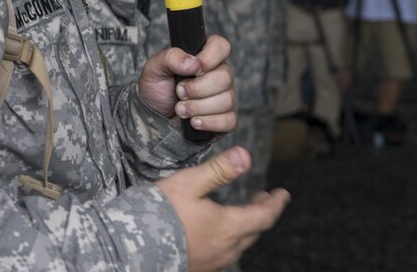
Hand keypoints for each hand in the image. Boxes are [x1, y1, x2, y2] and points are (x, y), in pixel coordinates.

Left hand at [138, 35, 235, 133]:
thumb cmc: (157, 88)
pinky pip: (229, 120)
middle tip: (179, 92)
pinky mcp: (225, 118)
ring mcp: (225, 96)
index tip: (194, 70)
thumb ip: (171, 58)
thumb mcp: (154, 68)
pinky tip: (194, 122)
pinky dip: (209, 123)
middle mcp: (219, 73)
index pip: (221, 46)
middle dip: (197, 89)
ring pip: (226, 100)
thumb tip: (194, 63)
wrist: (155, 115)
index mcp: (204, 55)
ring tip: (180, 109)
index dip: (210, 58)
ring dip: (198, 107)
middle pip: (225, 78)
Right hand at [154, 147, 290, 271]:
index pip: (264, 216)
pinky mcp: (200, 267)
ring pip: (240, 243)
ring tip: (243, 213)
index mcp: (228, 227)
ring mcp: (213, 261)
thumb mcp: (189, 183)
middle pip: (254, 231)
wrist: (133, 246)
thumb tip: (246, 155)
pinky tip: (218, 232)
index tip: (283, 193)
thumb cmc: (160, 212)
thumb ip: (219, 170)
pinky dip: (230, 239)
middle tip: (263, 198)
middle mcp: (226, 248)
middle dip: (262, 213)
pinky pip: (224, 253)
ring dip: (247, 227)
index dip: (276, 204)